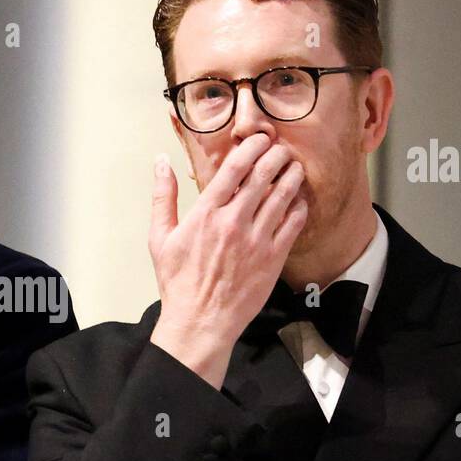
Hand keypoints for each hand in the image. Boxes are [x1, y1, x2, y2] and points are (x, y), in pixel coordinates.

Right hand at [148, 133, 307, 387]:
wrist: (200, 321)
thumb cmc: (179, 282)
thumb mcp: (160, 237)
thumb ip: (163, 197)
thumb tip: (161, 162)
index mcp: (206, 213)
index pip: (234, 168)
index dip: (251, 147)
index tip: (260, 139)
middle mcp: (233, 222)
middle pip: (263, 175)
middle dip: (276, 156)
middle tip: (282, 150)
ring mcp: (256, 240)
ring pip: (283, 196)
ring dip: (292, 176)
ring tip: (295, 167)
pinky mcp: (273, 258)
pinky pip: (293, 224)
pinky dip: (299, 206)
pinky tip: (299, 200)